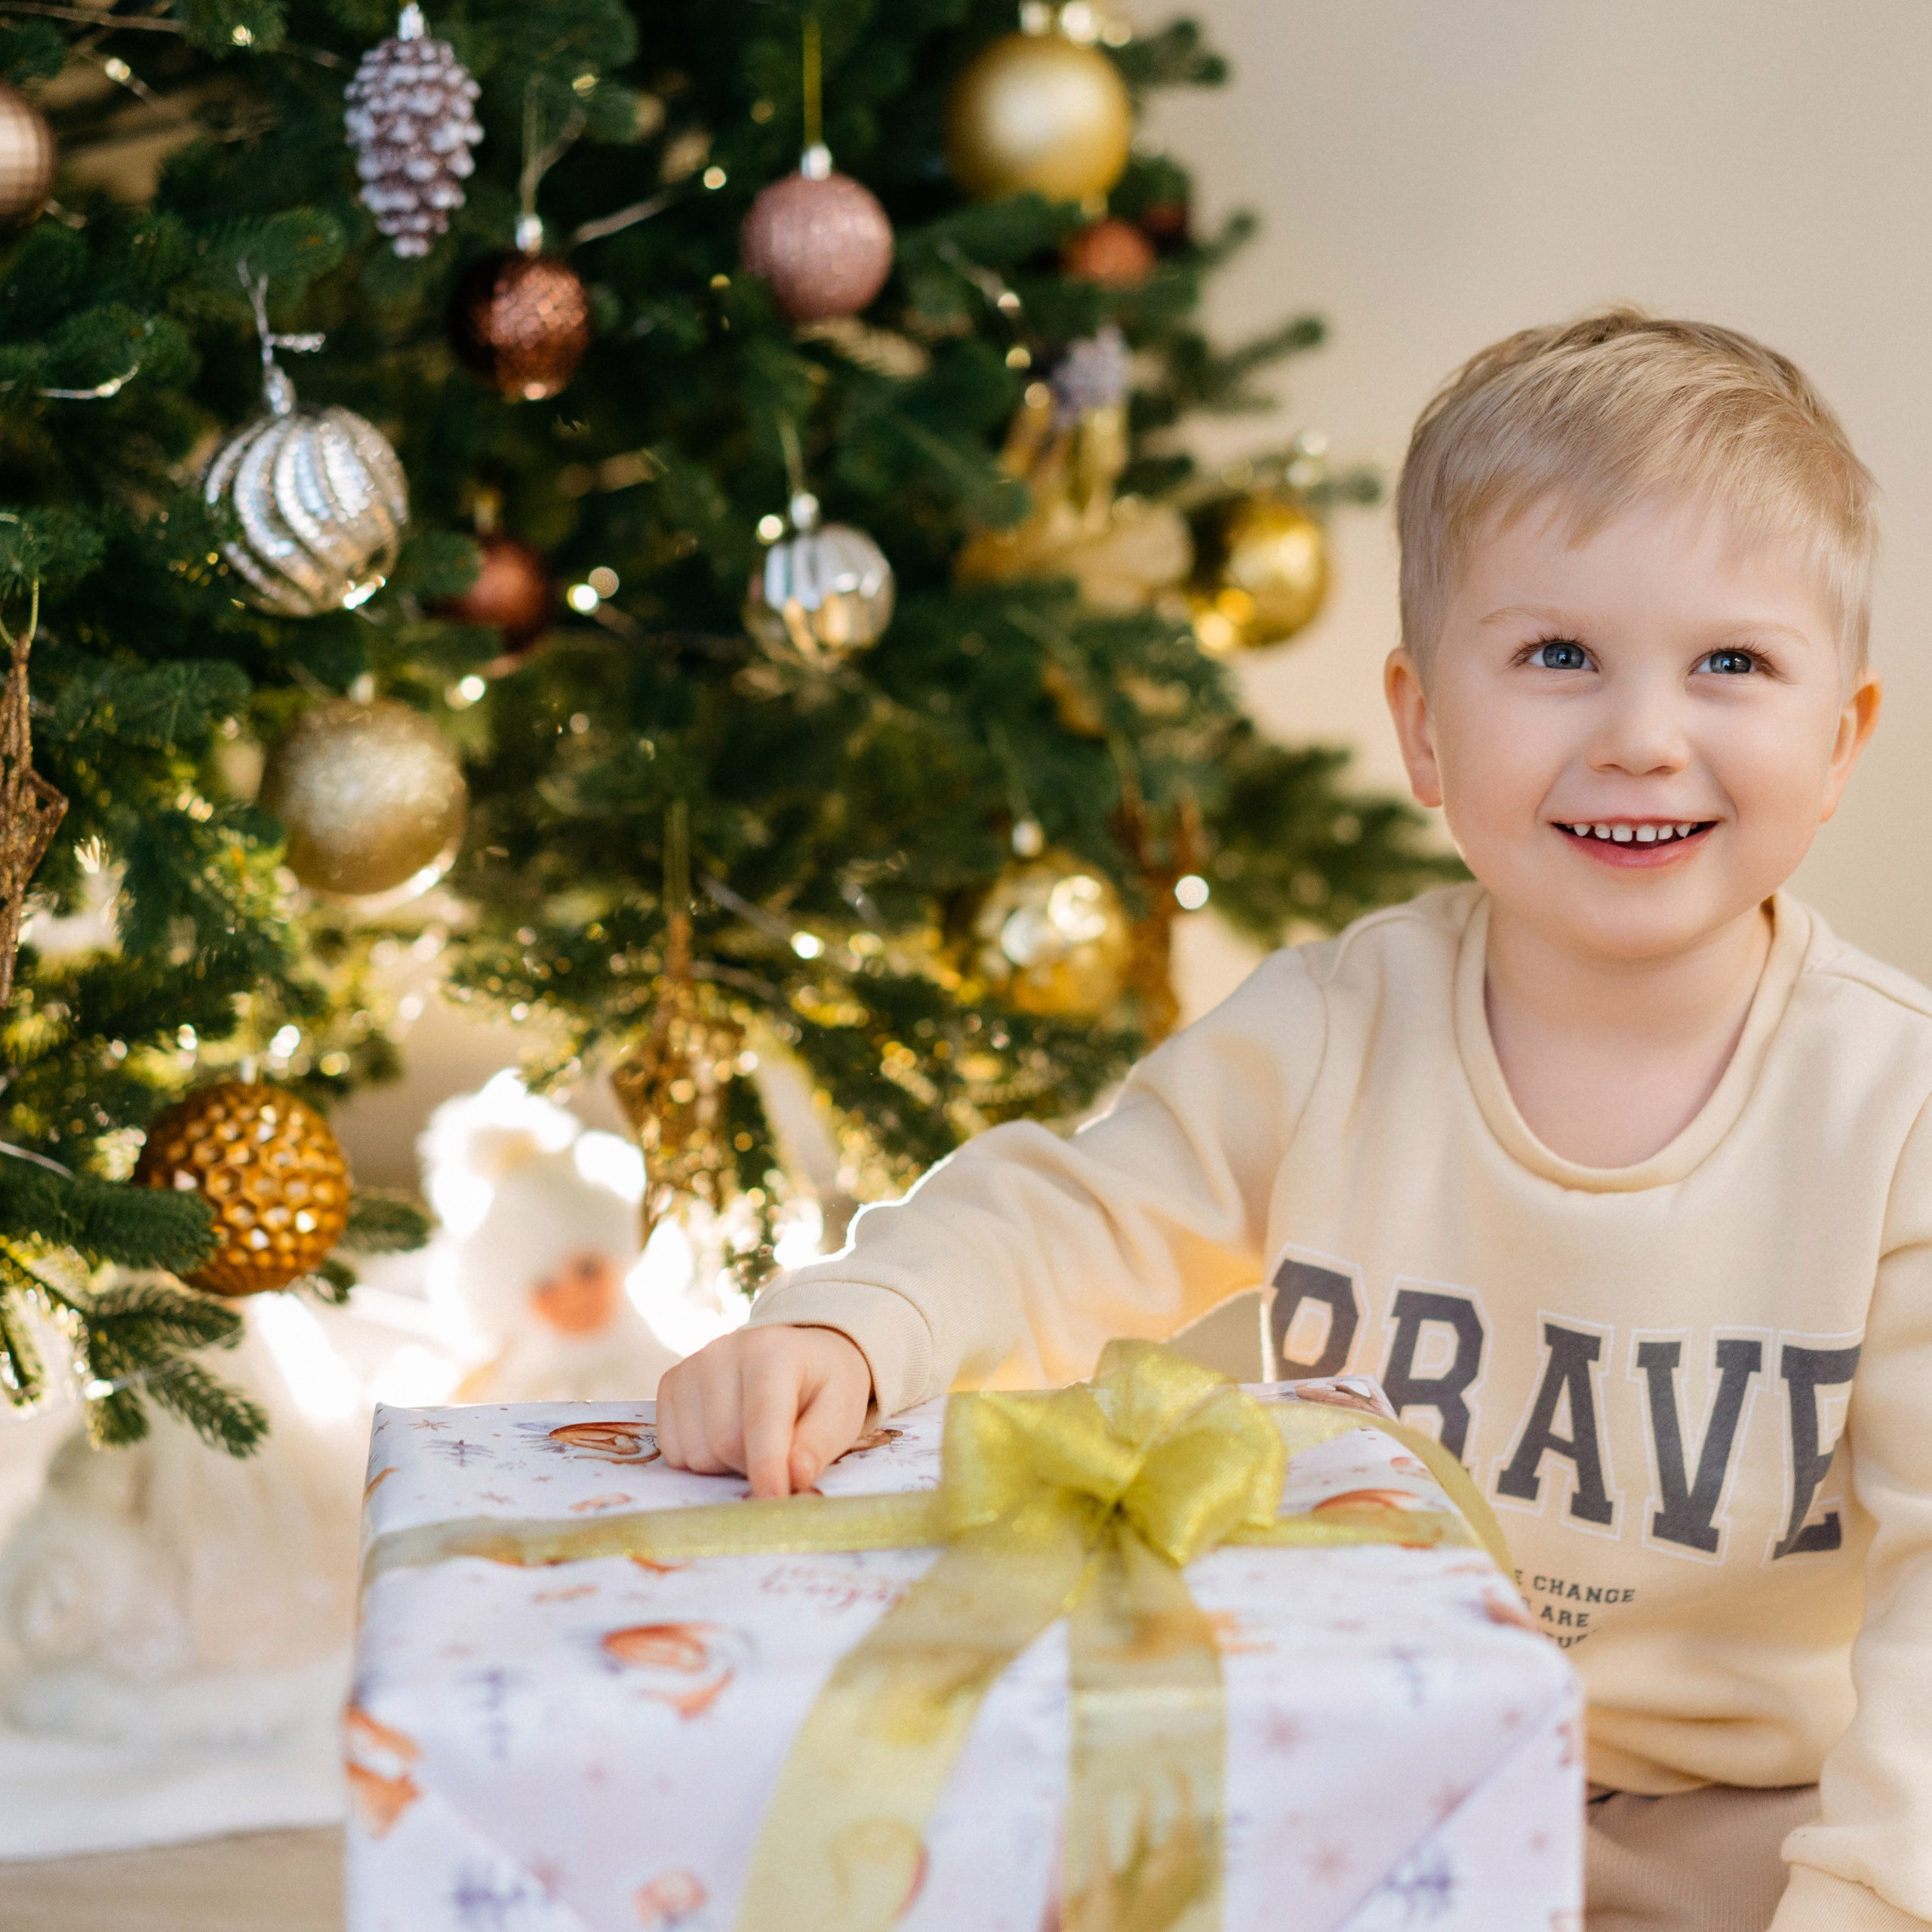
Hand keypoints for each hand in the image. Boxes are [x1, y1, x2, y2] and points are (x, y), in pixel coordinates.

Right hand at [655, 1324, 872, 1497]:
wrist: (798, 1356)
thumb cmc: (821, 1387)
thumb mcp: (840, 1412)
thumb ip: (818, 1445)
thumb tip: (794, 1478)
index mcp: (773, 1352)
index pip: (762, 1419)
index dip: (767, 1468)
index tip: (774, 1503)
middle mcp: (723, 1351)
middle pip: (724, 1442)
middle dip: (751, 1468)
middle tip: (778, 1460)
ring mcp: (691, 1365)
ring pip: (695, 1452)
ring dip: (725, 1466)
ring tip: (752, 1444)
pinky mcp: (670, 1383)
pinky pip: (672, 1450)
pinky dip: (699, 1459)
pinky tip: (724, 1439)